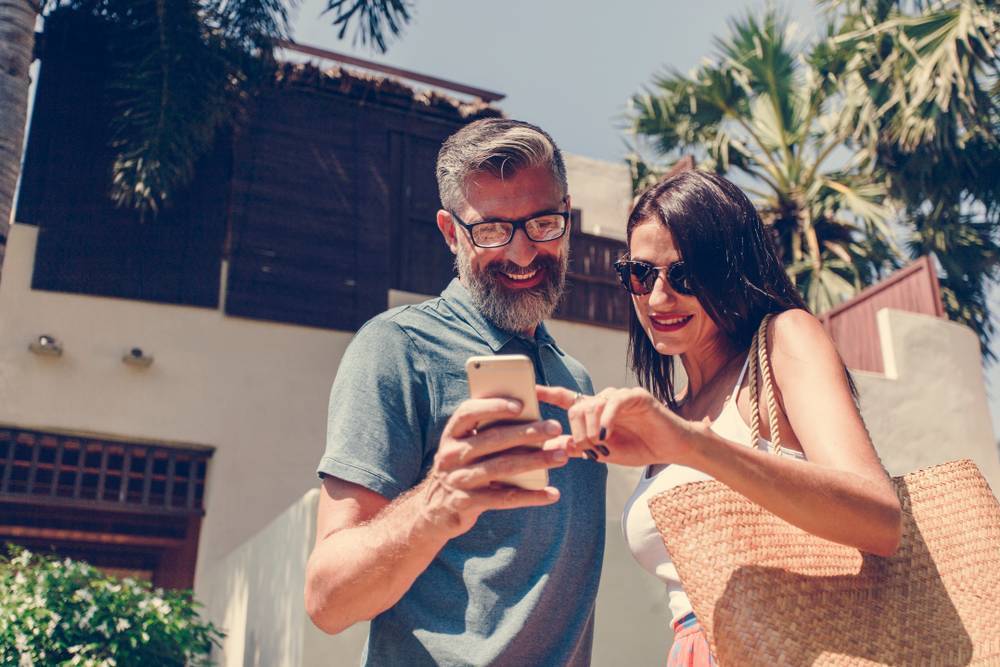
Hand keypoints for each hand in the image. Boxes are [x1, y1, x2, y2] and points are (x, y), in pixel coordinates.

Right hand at [419, 398, 569, 537]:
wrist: (434, 510)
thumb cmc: (463, 469)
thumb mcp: (467, 449)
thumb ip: (491, 434)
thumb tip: (535, 424)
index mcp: (451, 435)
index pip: (469, 413)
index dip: (494, 406)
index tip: (521, 404)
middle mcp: (451, 455)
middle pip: (493, 439)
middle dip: (527, 432)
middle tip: (556, 428)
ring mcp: (458, 480)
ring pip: (502, 467)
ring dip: (535, 461)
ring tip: (562, 456)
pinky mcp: (467, 503)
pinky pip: (504, 499)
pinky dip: (531, 496)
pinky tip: (552, 493)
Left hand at [536, 386, 697, 467]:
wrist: (671, 449)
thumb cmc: (638, 448)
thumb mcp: (602, 452)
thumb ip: (577, 447)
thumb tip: (548, 446)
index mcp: (594, 411)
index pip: (566, 398)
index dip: (547, 393)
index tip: (530, 390)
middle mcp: (604, 399)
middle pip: (576, 408)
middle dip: (577, 432)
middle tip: (588, 449)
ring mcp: (620, 396)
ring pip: (592, 405)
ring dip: (591, 429)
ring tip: (600, 445)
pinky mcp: (636, 396)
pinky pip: (613, 403)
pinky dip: (606, 420)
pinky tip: (607, 435)